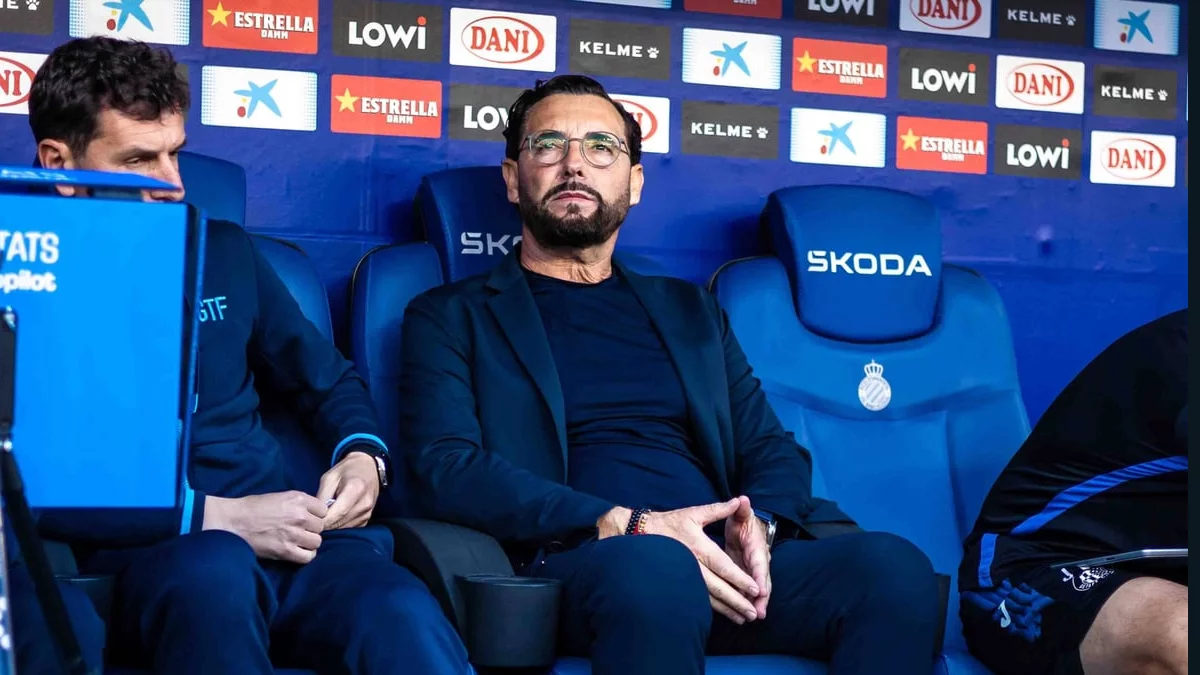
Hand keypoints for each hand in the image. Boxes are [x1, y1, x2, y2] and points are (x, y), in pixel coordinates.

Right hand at [203, 491, 327, 564]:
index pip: (323, 510)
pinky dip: (305, 555)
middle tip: (300, 531)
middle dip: (312, 530)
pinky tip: (297, 552)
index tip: (308, 519)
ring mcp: (293, 534)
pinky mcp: (286, 550)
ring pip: (317, 542)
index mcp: (298, 499)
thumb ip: (299, 504)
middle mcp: (299, 516)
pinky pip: (308, 557)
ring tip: (298, 542)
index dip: (316, 515)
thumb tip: (313, 513)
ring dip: (309, 543)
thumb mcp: (279, 497)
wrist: (232, 522)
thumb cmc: (252, 508)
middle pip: (321, 527)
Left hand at [316, 451, 380, 530]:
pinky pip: (348, 529)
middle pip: (339, 523)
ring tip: (322, 517)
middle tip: (312, 520)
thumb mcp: (329, 478)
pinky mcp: (366, 519)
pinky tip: (333, 517)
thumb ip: (322, 497)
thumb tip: (315, 516)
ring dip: (331, 526)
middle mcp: (364, 503)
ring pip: (343, 529)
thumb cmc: (346, 470)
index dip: (321, 520)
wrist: (367, 469)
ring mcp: (367, 513)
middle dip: (324, 525)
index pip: (337, 514)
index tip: (310, 519)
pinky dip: (338, 526)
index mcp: (355, 489)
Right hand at [636, 500, 762, 624]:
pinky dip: (713, 607)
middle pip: (718, 587)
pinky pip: (699, 598)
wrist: (641, 533)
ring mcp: (686, 576)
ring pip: (709, 597)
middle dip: (737, 601)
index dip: (740, 579)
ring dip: (727, 608)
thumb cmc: (669, 523)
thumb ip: (718, 510)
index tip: (755, 589)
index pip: (723, 566)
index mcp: (700, 547)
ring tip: (743, 618)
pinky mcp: (681, 582)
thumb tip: (739, 501)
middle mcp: (694, 565)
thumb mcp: (693, 513)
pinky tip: (724, 613)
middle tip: (753, 613)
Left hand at [724, 496, 771, 618]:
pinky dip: (745, 601)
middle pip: (762, 581)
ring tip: (751, 618)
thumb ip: (741, 510)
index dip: (760, 577)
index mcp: (757, 547)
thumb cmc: (742, 520)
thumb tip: (742, 500)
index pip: (760, 564)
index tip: (760, 589)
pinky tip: (740, 614)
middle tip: (759, 613)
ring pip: (756, 589)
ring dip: (755, 604)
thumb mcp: (741, 515)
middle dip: (762, 598)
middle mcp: (759, 561)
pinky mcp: (745, 575)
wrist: (745, 526)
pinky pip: (747, 590)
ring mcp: (753, 570)